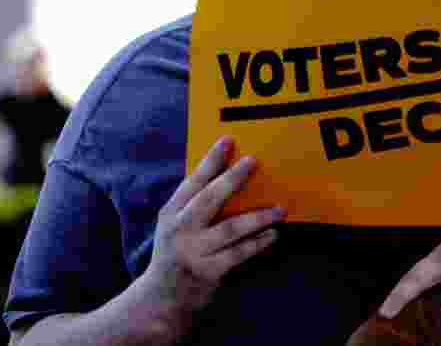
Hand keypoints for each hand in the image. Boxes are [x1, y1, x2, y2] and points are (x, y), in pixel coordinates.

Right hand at [142, 137, 283, 324]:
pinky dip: (258, 243)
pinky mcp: (209, 272)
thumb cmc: (176, 252)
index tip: (228, 140)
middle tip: (253, 161)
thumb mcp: (175, 225)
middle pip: (209, 199)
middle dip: (232, 178)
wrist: (161, 299)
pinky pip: (239, 253)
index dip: (210, 160)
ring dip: (258, 217)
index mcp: (171, 213)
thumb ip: (196, 203)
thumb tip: (233, 176)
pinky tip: (273, 234)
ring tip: (280, 210)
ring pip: (230, 229)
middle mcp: (180, 230)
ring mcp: (194, 251)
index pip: (192, 182)